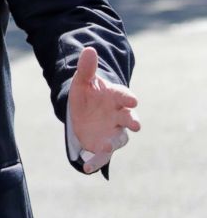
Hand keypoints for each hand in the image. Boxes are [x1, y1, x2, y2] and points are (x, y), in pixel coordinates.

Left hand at [68, 47, 140, 172]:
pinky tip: (87, 168)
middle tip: (135, 125)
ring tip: (105, 146)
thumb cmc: (87, 93)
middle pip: (129, 119)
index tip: (133, 100)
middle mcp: (118, 115)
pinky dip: (96, 162)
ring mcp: (112, 131)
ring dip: (113, 143)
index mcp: (115, 97)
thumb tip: (89, 49)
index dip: (128, 98)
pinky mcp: (103, 144)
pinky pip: (102, 155)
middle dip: (132, 122)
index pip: (124, 96)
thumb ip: (86, 68)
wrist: (83, 110)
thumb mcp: (82, 80)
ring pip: (119, 139)